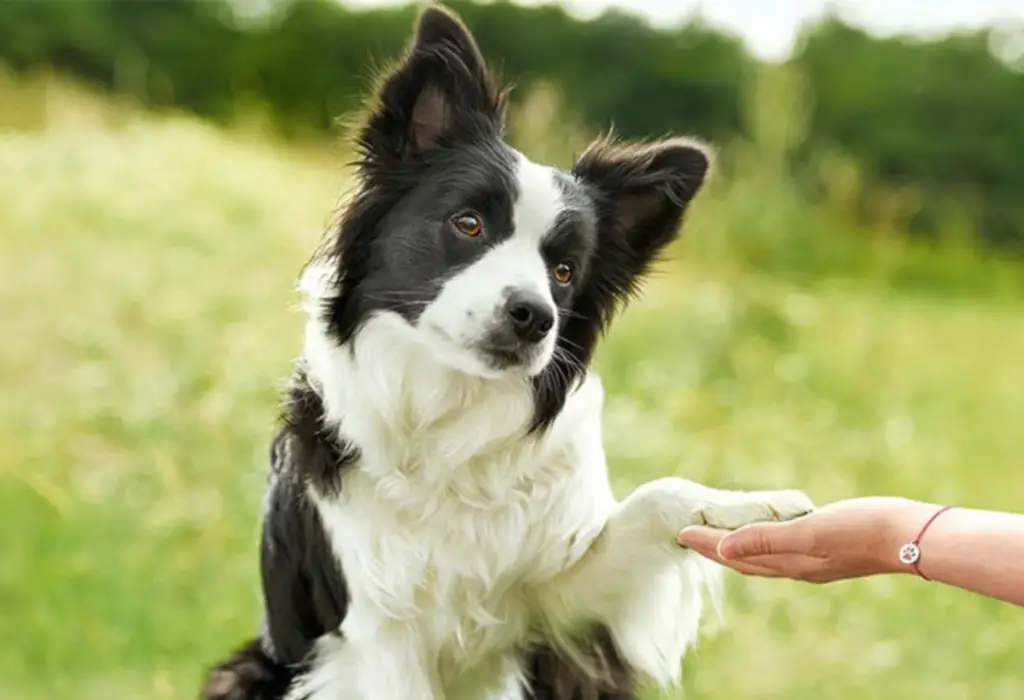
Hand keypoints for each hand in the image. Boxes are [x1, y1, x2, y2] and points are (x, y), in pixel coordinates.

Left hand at [676, 497, 932, 582]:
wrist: (912, 535)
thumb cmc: (862, 529)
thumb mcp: (810, 531)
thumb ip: (766, 541)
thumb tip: (723, 550)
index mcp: (791, 563)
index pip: (736, 556)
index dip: (707, 544)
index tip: (680, 532)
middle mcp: (799, 566)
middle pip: (746, 560)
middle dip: (716, 548)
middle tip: (690, 536)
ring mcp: (816, 560)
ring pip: (765, 557)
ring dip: (740, 546)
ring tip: (720, 536)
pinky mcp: (830, 549)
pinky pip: (786, 548)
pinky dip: (766, 542)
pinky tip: (770, 532)